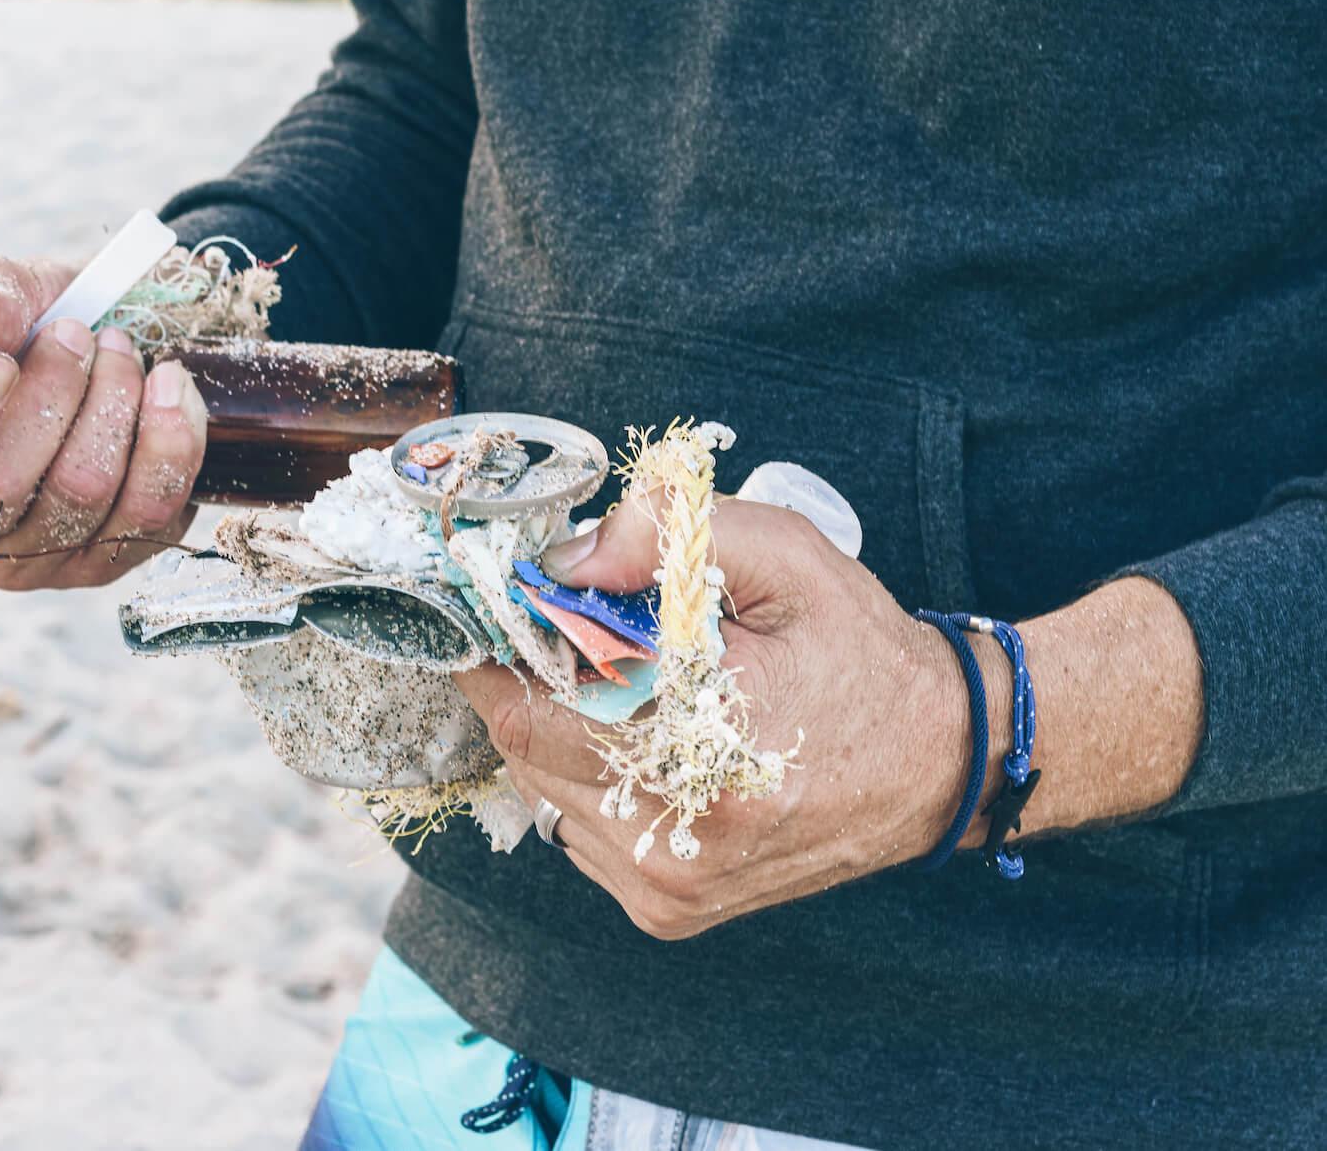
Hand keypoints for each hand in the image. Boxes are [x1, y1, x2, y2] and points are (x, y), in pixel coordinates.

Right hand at [0, 254, 207, 589]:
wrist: (97, 363)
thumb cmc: (25, 333)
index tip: (1, 361)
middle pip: (4, 485)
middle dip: (58, 392)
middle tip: (83, 334)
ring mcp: (26, 561)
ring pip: (83, 494)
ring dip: (118, 408)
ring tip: (124, 353)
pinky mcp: (101, 566)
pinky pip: (149, 516)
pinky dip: (171, 443)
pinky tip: (169, 391)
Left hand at [454, 493, 974, 939]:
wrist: (938, 762)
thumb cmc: (857, 651)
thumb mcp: (785, 557)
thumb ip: (671, 535)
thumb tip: (567, 558)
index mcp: (709, 744)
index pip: (538, 703)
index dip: (505, 642)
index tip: (507, 598)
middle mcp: (680, 837)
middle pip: (526, 745)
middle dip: (530, 675)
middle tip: (568, 626)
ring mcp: (668, 884)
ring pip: (542, 789)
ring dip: (557, 725)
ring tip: (623, 681)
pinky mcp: (668, 909)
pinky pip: (575, 830)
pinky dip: (585, 775)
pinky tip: (645, 739)